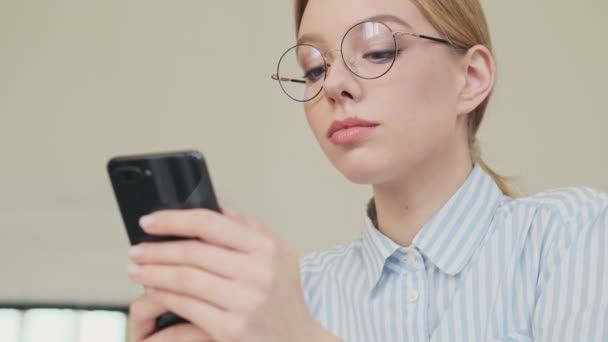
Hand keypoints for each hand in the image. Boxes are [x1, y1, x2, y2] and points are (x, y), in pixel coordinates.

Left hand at [126, 208, 328, 341]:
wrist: (298, 340)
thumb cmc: (285, 295)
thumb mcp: (279, 252)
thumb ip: (249, 227)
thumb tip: (217, 208)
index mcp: (265, 248)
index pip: (210, 223)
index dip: (173, 220)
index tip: (149, 221)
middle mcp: (257, 272)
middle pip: (192, 252)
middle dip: (156, 249)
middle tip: (136, 249)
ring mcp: (244, 302)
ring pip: (184, 280)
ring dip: (153, 273)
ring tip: (137, 269)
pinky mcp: (230, 329)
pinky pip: (186, 306)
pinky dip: (163, 296)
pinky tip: (152, 291)